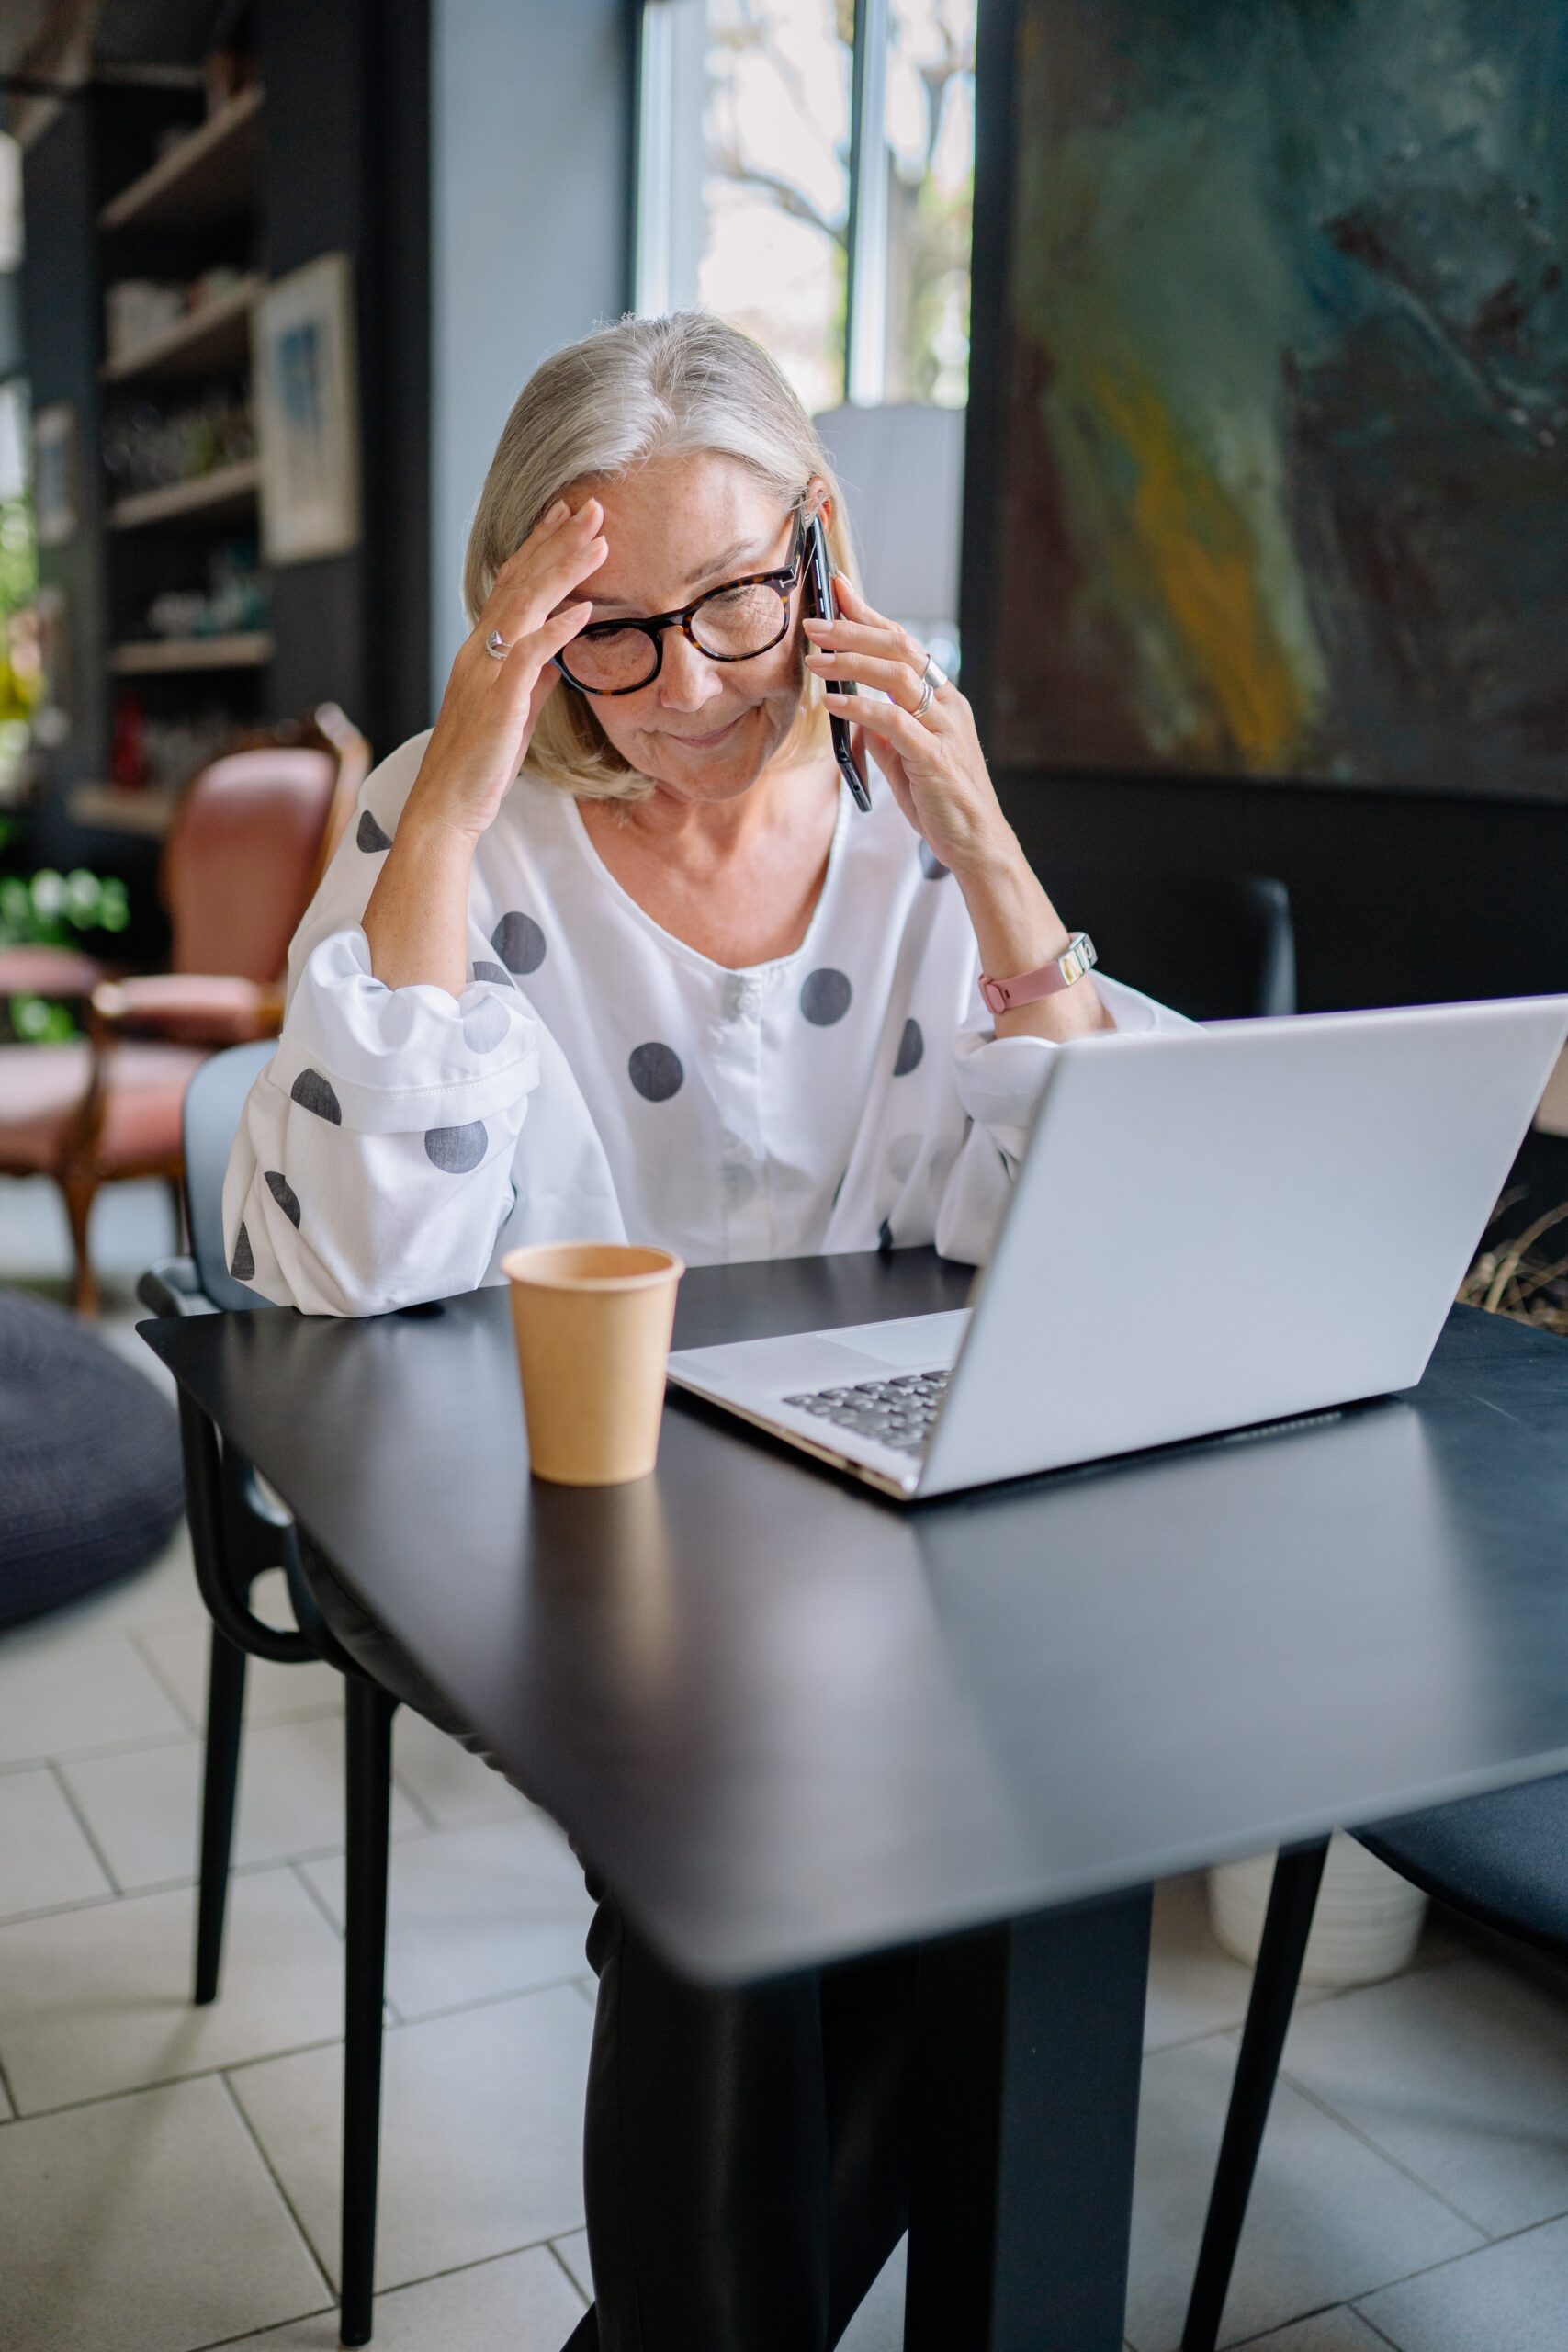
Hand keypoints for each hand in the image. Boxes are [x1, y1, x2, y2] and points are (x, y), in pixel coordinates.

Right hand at [408, 497, 606, 844]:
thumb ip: (535, 674)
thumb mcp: (515, 708)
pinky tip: (584, 611)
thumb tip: (561, 647)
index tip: (565, 516)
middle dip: (557, 542)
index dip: (538, 547)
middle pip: (520, 582)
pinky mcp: (499, 701)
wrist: (448, 804)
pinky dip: (556, 630)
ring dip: (564, 571)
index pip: (510, 584)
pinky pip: (528, 656)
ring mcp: (486, 673)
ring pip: (525, 607)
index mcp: (481, 650)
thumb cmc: (481, 761)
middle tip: (591, 507)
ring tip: (599, 542)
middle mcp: (479, 651)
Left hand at [802, 574, 1007, 879]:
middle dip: (854, 629)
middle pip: (900, 649)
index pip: (904, 643)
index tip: (839, 589)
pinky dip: (860, 707)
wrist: (976, 843)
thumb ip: (884, 729)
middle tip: (814, 623)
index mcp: (943, 699)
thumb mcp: (906, 757)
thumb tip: (853, 706)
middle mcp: (948, 705)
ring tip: (815, 660)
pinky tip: (834, 702)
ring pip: (898, 676)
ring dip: (852, 662)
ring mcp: (944, 728)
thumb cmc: (941, 801)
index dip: (870, 614)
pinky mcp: (934, 757)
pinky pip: (893, 721)